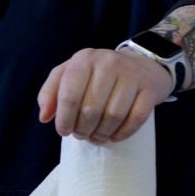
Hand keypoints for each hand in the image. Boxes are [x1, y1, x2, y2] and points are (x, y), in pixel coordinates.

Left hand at [37, 47, 173, 143]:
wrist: (140, 65)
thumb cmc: (97, 75)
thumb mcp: (70, 75)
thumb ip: (50, 92)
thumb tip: (44, 117)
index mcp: (84, 59)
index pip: (69, 95)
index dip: (64, 119)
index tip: (63, 131)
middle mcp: (108, 63)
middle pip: (91, 109)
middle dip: (82, 129)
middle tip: (81, 134)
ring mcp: (132, 75)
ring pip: (113, 116)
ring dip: (101, 133)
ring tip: (95, 137)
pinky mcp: (150, 89)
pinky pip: (136, 119)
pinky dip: (122, 133)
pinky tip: (113, 136)